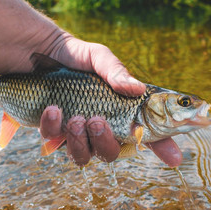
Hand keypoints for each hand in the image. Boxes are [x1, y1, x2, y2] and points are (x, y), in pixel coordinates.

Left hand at [38, 35, 182, 166]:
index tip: (175, 158)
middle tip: (96, 120)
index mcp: (120, 110)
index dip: (163, 147)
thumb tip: (137, 89)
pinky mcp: (52, 132)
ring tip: (75, 117)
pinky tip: (52, 108)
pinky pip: (55, 142)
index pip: (147, 133)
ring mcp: (75, 133)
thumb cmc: (74, 55)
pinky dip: (54, 127)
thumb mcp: (99, 57)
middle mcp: (100, 127)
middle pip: (112, 153)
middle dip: (106, 142)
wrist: (35, 51)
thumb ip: (116, 72)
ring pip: (84, 156)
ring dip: (80, 141)